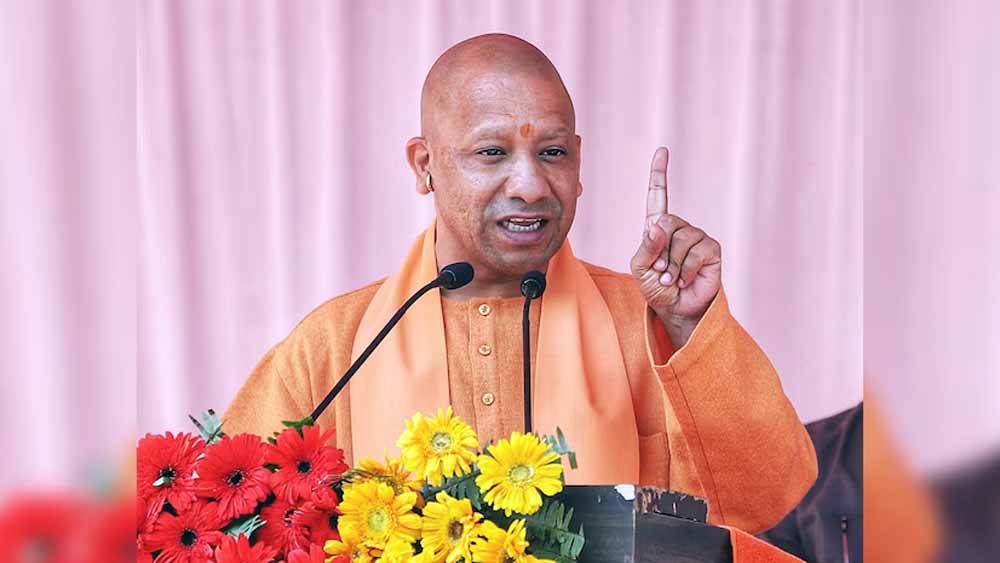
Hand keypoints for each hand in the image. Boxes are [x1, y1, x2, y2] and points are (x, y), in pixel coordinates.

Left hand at [630, 147, 721, 347]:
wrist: (677, 311)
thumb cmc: (657, 289)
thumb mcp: (640, 268)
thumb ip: (645, 246)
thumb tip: (658, 224)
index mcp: (658, 228)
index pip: (658, 196)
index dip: (659, 173)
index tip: (662, 150)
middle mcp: (679, 228)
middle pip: (666, 223)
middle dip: (659, 252)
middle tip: (660, 272)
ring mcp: (697, 237)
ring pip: (680, 239)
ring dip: (671, 266)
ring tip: (672, 279)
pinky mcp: (712, 250)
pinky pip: (696, 252)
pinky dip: (685, 270)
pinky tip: (685, 281)